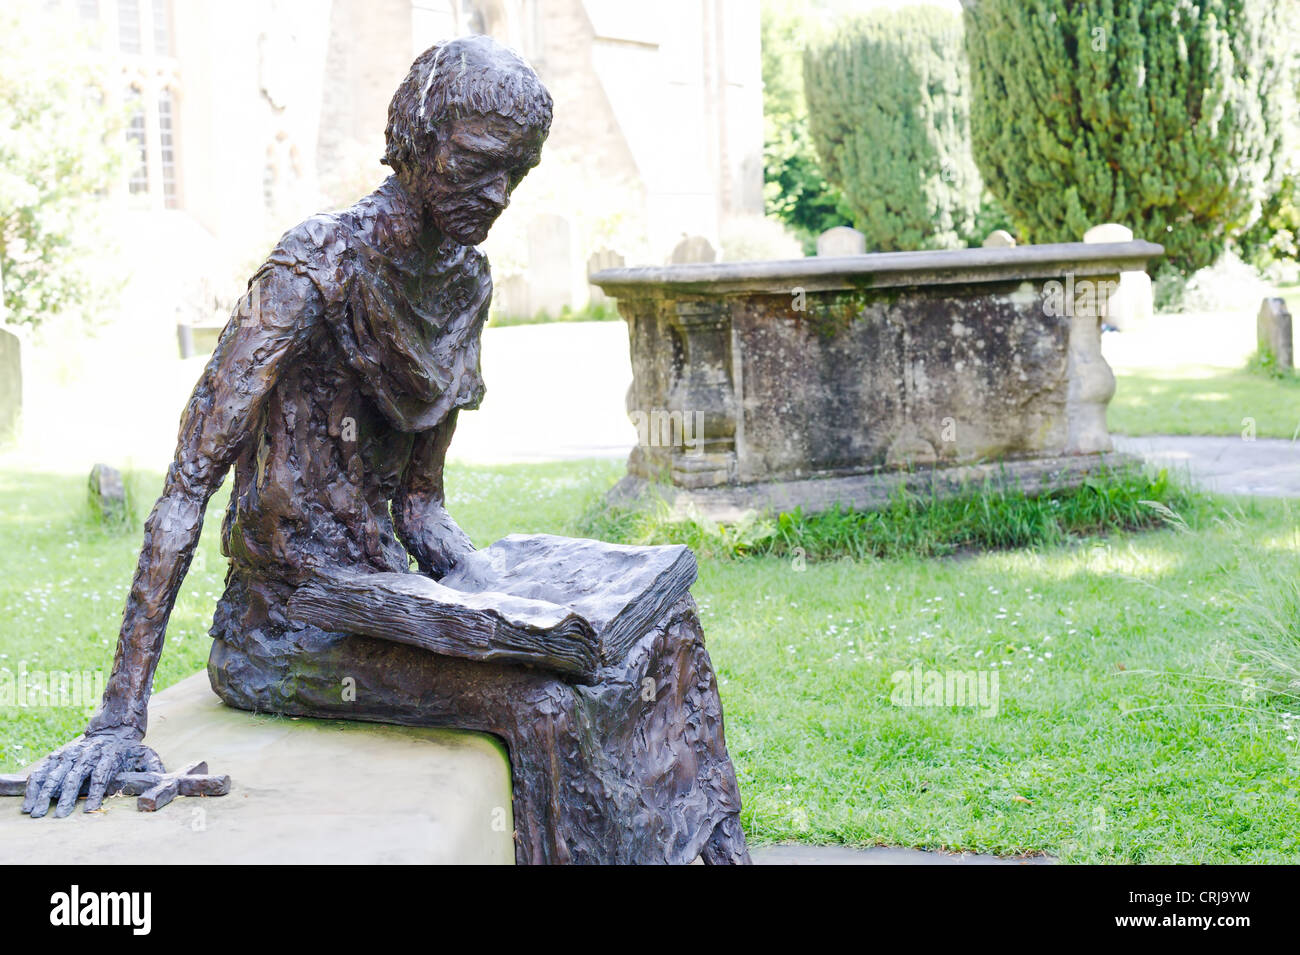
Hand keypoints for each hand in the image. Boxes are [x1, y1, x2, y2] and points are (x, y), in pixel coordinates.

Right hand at [22, 728, 161, 818]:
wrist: (115, 726)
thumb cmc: (130, 749)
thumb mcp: (145, 754)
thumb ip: (152, 767)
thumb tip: (161, 779)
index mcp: (109, 755)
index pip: (101, 774)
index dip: (96, 792)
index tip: (90, 809)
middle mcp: (89, 753)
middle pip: (76, 775)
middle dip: (66, 796)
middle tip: (59, 815)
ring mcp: (73, 752)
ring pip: (57, 772)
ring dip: (46, 792)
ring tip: (37, 812)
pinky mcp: (60, 754)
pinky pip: (44, 769)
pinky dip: (35, 783)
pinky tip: (29, 799)